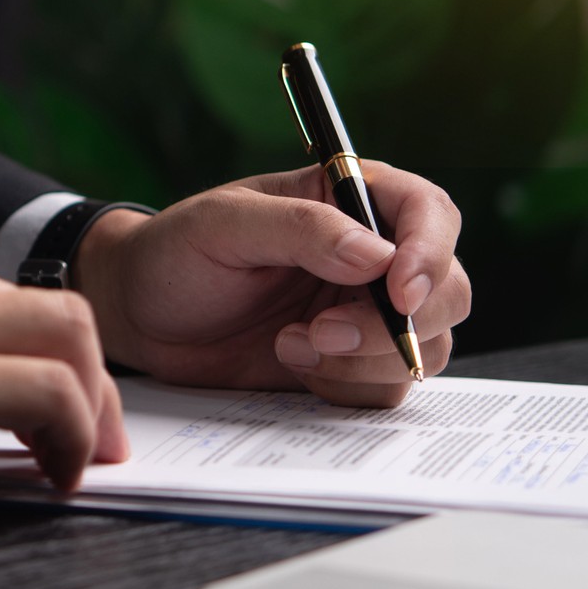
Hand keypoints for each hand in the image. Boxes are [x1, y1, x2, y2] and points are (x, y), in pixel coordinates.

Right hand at [0, 220, 128, 529]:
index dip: (23, 348)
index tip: (34, 399)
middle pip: (46, 300)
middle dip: (85, 369)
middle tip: (90, 430)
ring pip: (66, 333)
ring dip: (90, 402)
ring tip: (80, 457)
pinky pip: (49, 392)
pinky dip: (73, 433)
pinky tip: (54, 474)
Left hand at [73, 163, 467, 407]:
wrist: (140, 318)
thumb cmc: (175, 254)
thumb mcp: (222, 225)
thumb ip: (298, 229)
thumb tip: (375, 254)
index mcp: (349, 199)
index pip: (429, 213)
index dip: (430, 252)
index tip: (399, 291)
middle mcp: (371, 256)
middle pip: (447, 289)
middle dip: (396, 322)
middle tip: (320, 330)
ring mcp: (365, 314)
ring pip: (426, 347)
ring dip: (365, 359)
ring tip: (289, 344)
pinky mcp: (350, 365)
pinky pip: (387, 390)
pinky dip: (346, 387)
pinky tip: (292, 364)